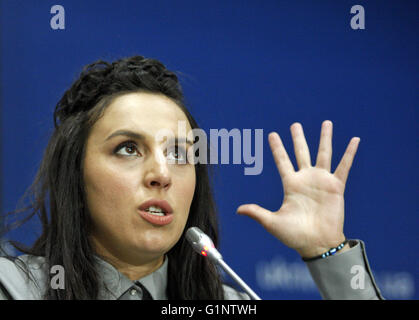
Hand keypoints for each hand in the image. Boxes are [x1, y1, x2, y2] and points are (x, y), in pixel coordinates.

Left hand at [236, 120, 359, 257]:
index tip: (272, 134)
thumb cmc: (294, 235)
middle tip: (295, 124)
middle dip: (298, 138)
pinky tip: (354, 140)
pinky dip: (349, 154)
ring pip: (323, 154)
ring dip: (325, 138)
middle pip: (301, 152)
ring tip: (326, 123)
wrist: (317, 244)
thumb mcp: (272, 222)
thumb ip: (257, 213)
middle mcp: (306, 179)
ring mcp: (322, 181)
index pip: (282, 161)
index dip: (277, 148)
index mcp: (290, 185)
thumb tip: (238, 210)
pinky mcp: (336, 187)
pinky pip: (344, 167)